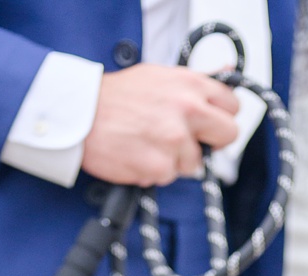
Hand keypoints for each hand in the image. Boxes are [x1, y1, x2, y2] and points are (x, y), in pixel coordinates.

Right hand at [82, 66, 239, 185]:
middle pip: (228, 135)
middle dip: (210, 140)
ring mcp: (175, 139)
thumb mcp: (158, 76)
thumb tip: (228, 69)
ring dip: (175, 157)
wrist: (76, 112)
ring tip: (146, 141)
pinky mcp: (161, 165)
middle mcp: (187, 109)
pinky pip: (170, 175)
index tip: (206, 122)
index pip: (232, 106)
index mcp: (189, 84)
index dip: (219, 116)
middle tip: (183, 137)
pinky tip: (137, 153)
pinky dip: (155, 170)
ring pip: (196, 161)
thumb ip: (194, 83)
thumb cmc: (115, 96)